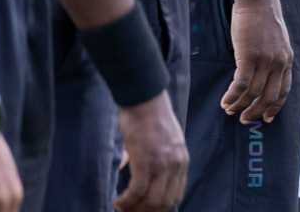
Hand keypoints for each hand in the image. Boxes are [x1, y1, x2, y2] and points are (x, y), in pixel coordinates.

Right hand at [114, 93, 187, 211]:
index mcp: (182, 161)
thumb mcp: (164, 141)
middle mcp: (176, 164)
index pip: (176, 195)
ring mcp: (162, 164)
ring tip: (121, 207)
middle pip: (165, 203)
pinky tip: (116, 202)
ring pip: (151, 202)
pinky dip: (125, 202)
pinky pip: (136, 192)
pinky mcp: (146, 161)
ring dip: (134, 209)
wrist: (146, 99)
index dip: (159, 208)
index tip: (143, 210)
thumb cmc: (151, 117)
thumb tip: (136, 172)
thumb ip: (158, 160)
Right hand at [222, 0, 292, 124]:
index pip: (284, 90)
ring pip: (252, 93)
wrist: (259, 1)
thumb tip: (261, 75)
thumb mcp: (276, 41)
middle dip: (256, 112)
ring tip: (229, 110)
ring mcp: (265, 60)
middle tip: (244, 120)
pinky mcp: (249, 56)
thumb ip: (272, 58)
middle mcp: (279, 63)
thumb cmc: (263, 19)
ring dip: (240, 105)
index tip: (268, 118)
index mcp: (287, 60)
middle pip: (269, 97)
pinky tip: (224, 100)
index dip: (275, 107)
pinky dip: (232, 96)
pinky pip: (240, 84)